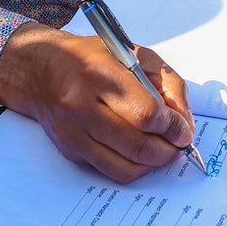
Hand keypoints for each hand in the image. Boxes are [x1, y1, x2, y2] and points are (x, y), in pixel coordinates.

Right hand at [0, 23, 194, 182]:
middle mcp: (83, 104)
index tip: (184, 131)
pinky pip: (109, 171)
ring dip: (153, 164)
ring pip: (125, 165)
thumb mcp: (136, 54)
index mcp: (102, 72)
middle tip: (178, 145)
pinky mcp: (70, 150)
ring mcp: (74, 131)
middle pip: (137, 144)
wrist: (41, 71)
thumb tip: (184, 122)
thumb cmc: (93, 59)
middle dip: (167, 150)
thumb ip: (168, 83)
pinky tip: (141, 155)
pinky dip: (133, 168)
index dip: (172, 127)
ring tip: (163, 151)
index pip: (146, 113)